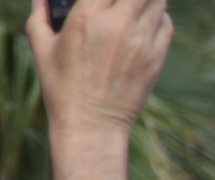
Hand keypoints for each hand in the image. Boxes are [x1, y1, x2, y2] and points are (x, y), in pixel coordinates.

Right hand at [29, 0, 170, 157]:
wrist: (92, 124)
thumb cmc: (62, 87)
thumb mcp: (41, 47)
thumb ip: (39, 16)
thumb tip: (41, 0)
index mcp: (87, 17)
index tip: (104, 0)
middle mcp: (118, 25)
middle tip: (124, 1)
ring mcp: (141, 42)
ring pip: (157, 2)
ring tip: (136, 4)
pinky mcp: (156, 59)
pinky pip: (166, 24)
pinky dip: (160, 16)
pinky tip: (150, 18)